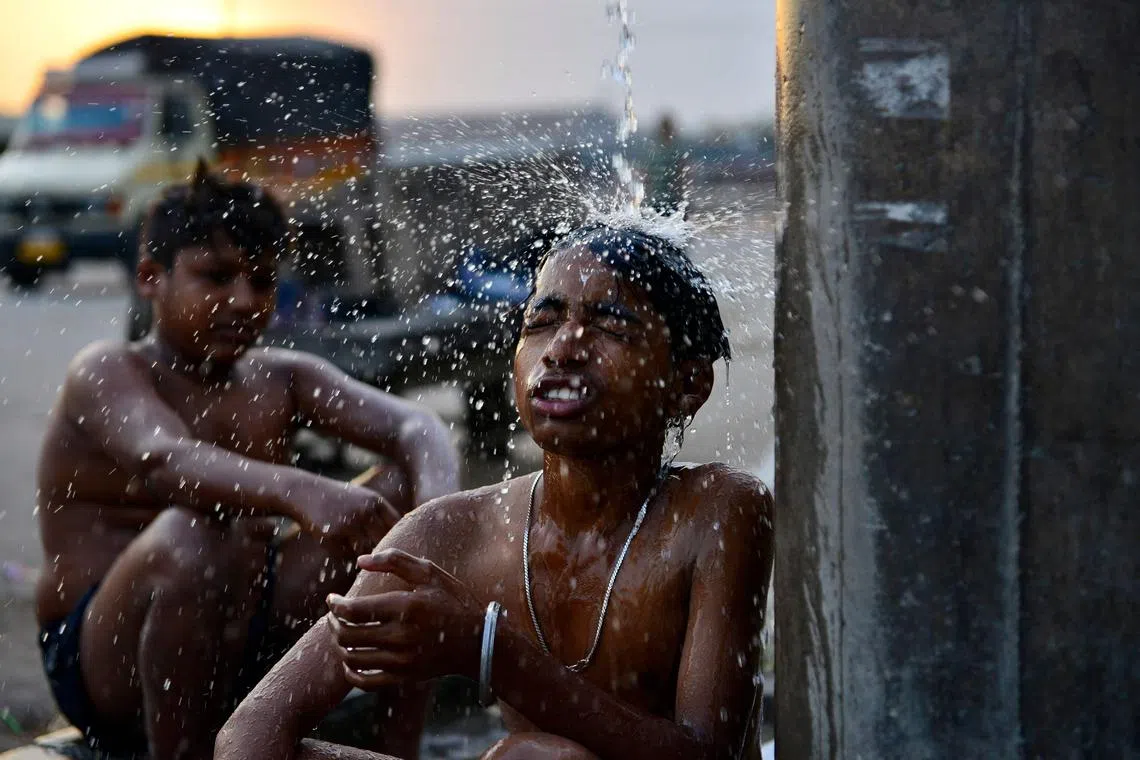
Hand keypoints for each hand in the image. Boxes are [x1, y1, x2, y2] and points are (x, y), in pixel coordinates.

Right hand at [295, 481, 400, 555]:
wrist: (304, 491)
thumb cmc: (338, 497)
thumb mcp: (363, 497)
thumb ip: (381, 514)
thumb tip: (402, 536)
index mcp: (376, 502)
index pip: (397, 527)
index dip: (398, 538)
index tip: (395, 547)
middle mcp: (365, 512)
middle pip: (383, 542)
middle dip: (382, 551)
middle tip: (379, 559)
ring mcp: (348, 525)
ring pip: (365, 551)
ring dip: (363, 555)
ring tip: (360, 554)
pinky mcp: (332, 536)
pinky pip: (345, 555)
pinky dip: (344, 554)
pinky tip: (337, 545)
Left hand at [325, 549, 483, 688]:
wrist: (479, 641)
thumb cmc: (453, 601)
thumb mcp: (430, 573)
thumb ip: (395, 561)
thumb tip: (360, 560)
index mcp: (406, 607)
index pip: (353, 611)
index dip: (335, 605)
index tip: (332, 599)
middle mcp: (401, 636)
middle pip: (347, 635)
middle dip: (333, 623)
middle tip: (333, 615)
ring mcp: (402, 660)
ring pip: (351, 658)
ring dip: (338, 644)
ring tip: (341, 632)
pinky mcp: (403, 678)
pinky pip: (365, 682)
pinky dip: (350, 672)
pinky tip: (350, 660)